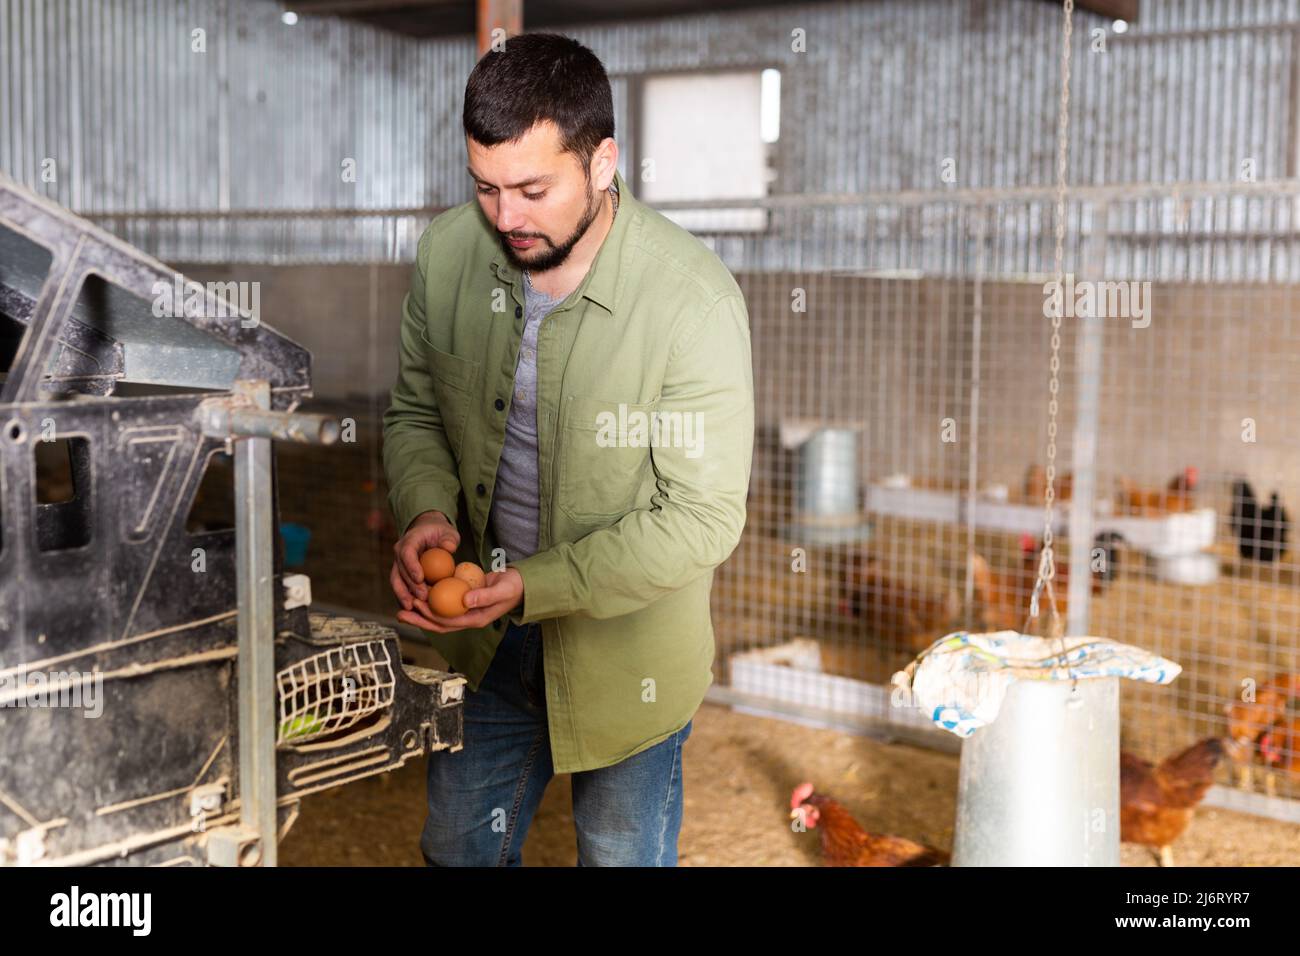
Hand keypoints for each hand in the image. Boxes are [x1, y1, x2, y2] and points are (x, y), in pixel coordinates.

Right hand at [390, 510, 458, 610]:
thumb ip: (449, 539)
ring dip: (402, 595)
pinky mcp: (401, 574)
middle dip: (410, 585)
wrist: (428, 533)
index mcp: (409, 541)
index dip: (411, 566)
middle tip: (422, 597)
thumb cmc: (440, 533)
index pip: (407, 553)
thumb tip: (449, 548)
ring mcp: (398, 564)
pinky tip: (411, 611)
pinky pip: (400, 587)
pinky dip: (404, 598)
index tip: (420, 579)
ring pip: (396, 581)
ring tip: (411, 608)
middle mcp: (399, 553)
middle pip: (400, 570)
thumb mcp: (448, 532)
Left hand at [397, 568, 523, 633]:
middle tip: (400, 612)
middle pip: (438, 623)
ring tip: (404, 605)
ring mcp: (465, 611)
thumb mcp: (502, 590)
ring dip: (421, 612)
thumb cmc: (513, 586)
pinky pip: (444, 603)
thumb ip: (485, 596)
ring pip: (439, 615)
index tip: (417, 605)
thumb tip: (464, 600)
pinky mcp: (463, 601)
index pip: (448, 622)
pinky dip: (431, 600)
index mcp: (476, 619)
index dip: (430, 616)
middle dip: (419, 620)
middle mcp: (468, 618)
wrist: (520, 583)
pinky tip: (419, 592)